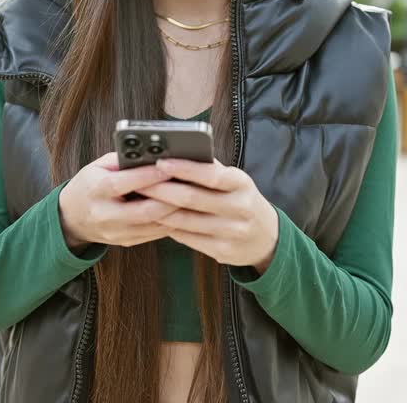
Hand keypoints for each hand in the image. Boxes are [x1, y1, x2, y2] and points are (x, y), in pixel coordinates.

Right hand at [58, 152, 179, 251]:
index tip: (172, 166)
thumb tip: (153, 154)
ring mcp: (116, 232)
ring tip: (192, 196)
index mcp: (97, 190)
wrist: (71, 218)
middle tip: (191, 184)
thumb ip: (123, 159)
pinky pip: (155, 234)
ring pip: (154, 225)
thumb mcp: (98, 166)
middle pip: (145, 210)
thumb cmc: (89, 185)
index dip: (151, 175)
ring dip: (176, 211)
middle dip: (171, 197)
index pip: (126, 183)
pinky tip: (183, 210)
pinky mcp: (126, 242)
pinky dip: (171, 221)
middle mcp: (106, 215)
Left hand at [138, 158, 279, 273]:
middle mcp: (240, 208)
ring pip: (186, 221)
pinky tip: (155, 220)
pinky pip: (188, 238)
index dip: (184, 168)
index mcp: (242, 183)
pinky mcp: (223, 251)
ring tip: (140, 200)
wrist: (267, 238)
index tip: (160, 162)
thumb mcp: (235, 181)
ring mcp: (232, 232)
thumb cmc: (242, 201)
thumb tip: (175, 155)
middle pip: (193, 198)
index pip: (211, 174)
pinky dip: (169, 227)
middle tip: (139, 182)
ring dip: (158, 210)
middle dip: (161, 189)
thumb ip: (210, 170)